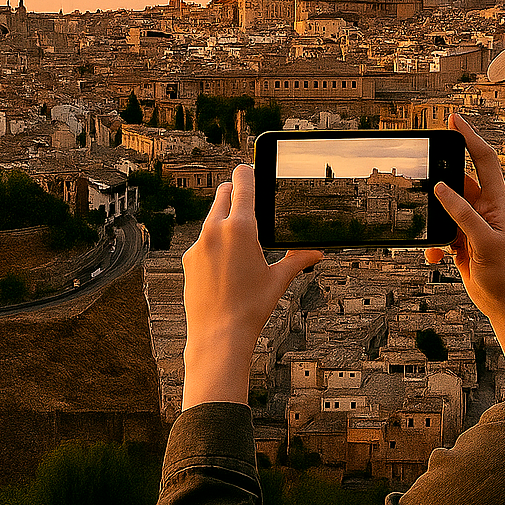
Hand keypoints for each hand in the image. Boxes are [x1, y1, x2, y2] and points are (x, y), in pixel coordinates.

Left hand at [182, 163, 321, 407]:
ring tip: (240, 239)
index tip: (251, 169)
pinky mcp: (189, 259)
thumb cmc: (250, 309)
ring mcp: (198, 244)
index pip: (242, 183)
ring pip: (211, 217)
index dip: (248, 172)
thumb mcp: (278, 280)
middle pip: (223, 193)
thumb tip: (315, 253)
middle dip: (235, 193)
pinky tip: (225, 263)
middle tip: (248, 199)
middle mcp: (215, 230)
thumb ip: (297, 260)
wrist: (218, 335)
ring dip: (224, 219)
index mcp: (241, 228)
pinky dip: (214, 243)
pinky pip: (203, 240)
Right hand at [425, 114, 504, 394]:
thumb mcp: (484, 240)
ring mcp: (471, 224)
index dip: (469, 137)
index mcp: (496, 202)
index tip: (453, 119)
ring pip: (444, 208)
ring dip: (433, 220)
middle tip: (421, 175)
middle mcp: (484, 208)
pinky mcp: (461, 241)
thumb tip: (441, 187)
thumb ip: (462, 213)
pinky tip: (435, 258)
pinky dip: (432, 244)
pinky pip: (439, 232)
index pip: (483, 159)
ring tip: (432, 235)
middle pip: (457, 181)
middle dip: (439, 180)